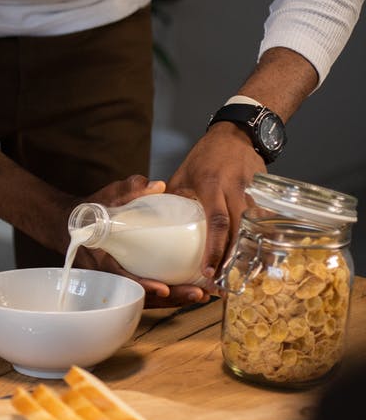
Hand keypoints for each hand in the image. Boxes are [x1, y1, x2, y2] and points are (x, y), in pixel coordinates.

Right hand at [67, 176, 206, 307]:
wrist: (73, 225)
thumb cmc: (89, 212)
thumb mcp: (106, 197)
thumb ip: (129, 189)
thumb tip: (159, 185)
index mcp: (102, 258)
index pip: (123, 277)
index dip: (143, 285)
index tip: (163, 288)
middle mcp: (111, 275)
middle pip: (142, 295)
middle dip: (171, 298)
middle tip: (198, 293)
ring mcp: (119, 280)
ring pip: (147, 298)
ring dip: (174, 299)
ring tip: (202, 294)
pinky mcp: (127, 279)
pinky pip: (148, 292)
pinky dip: (169, 293)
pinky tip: (190, 288)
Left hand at [167, 122, 261, 292]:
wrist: (238, 134)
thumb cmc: (205, 156)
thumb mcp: (183, 174)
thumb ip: (173, 198)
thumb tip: (156, 224)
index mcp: (213, 185)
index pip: (217, 221)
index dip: (214, 248)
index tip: (208, 271)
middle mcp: (236, 191)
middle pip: (239, 231)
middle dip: (232, 259)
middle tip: (223, 285)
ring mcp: (254, 193)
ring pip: (254, 230)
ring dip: (248, 255)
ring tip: (240, 279)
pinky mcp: (265, 195)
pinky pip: (263, 223)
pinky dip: (259, 242)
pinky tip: (255, 260)